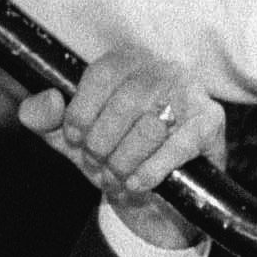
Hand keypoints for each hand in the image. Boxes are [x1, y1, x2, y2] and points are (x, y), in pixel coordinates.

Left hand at [18, 55, 226, 251]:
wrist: (159, 195)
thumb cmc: (114, 154)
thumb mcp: (72, 138)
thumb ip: (46, 118)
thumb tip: (47, 100)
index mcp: (127, 61)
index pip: (101, 76)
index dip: (81, 112)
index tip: (74, 140)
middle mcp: (161, 67)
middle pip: (125, 103)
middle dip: (103, 145)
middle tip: (98, 167)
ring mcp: (189, 92)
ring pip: (149, 127)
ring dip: (125, 162)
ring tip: (117, 178)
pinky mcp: (210, 121)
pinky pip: (178, 146)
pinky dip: (151, 170)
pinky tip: (137, 183)